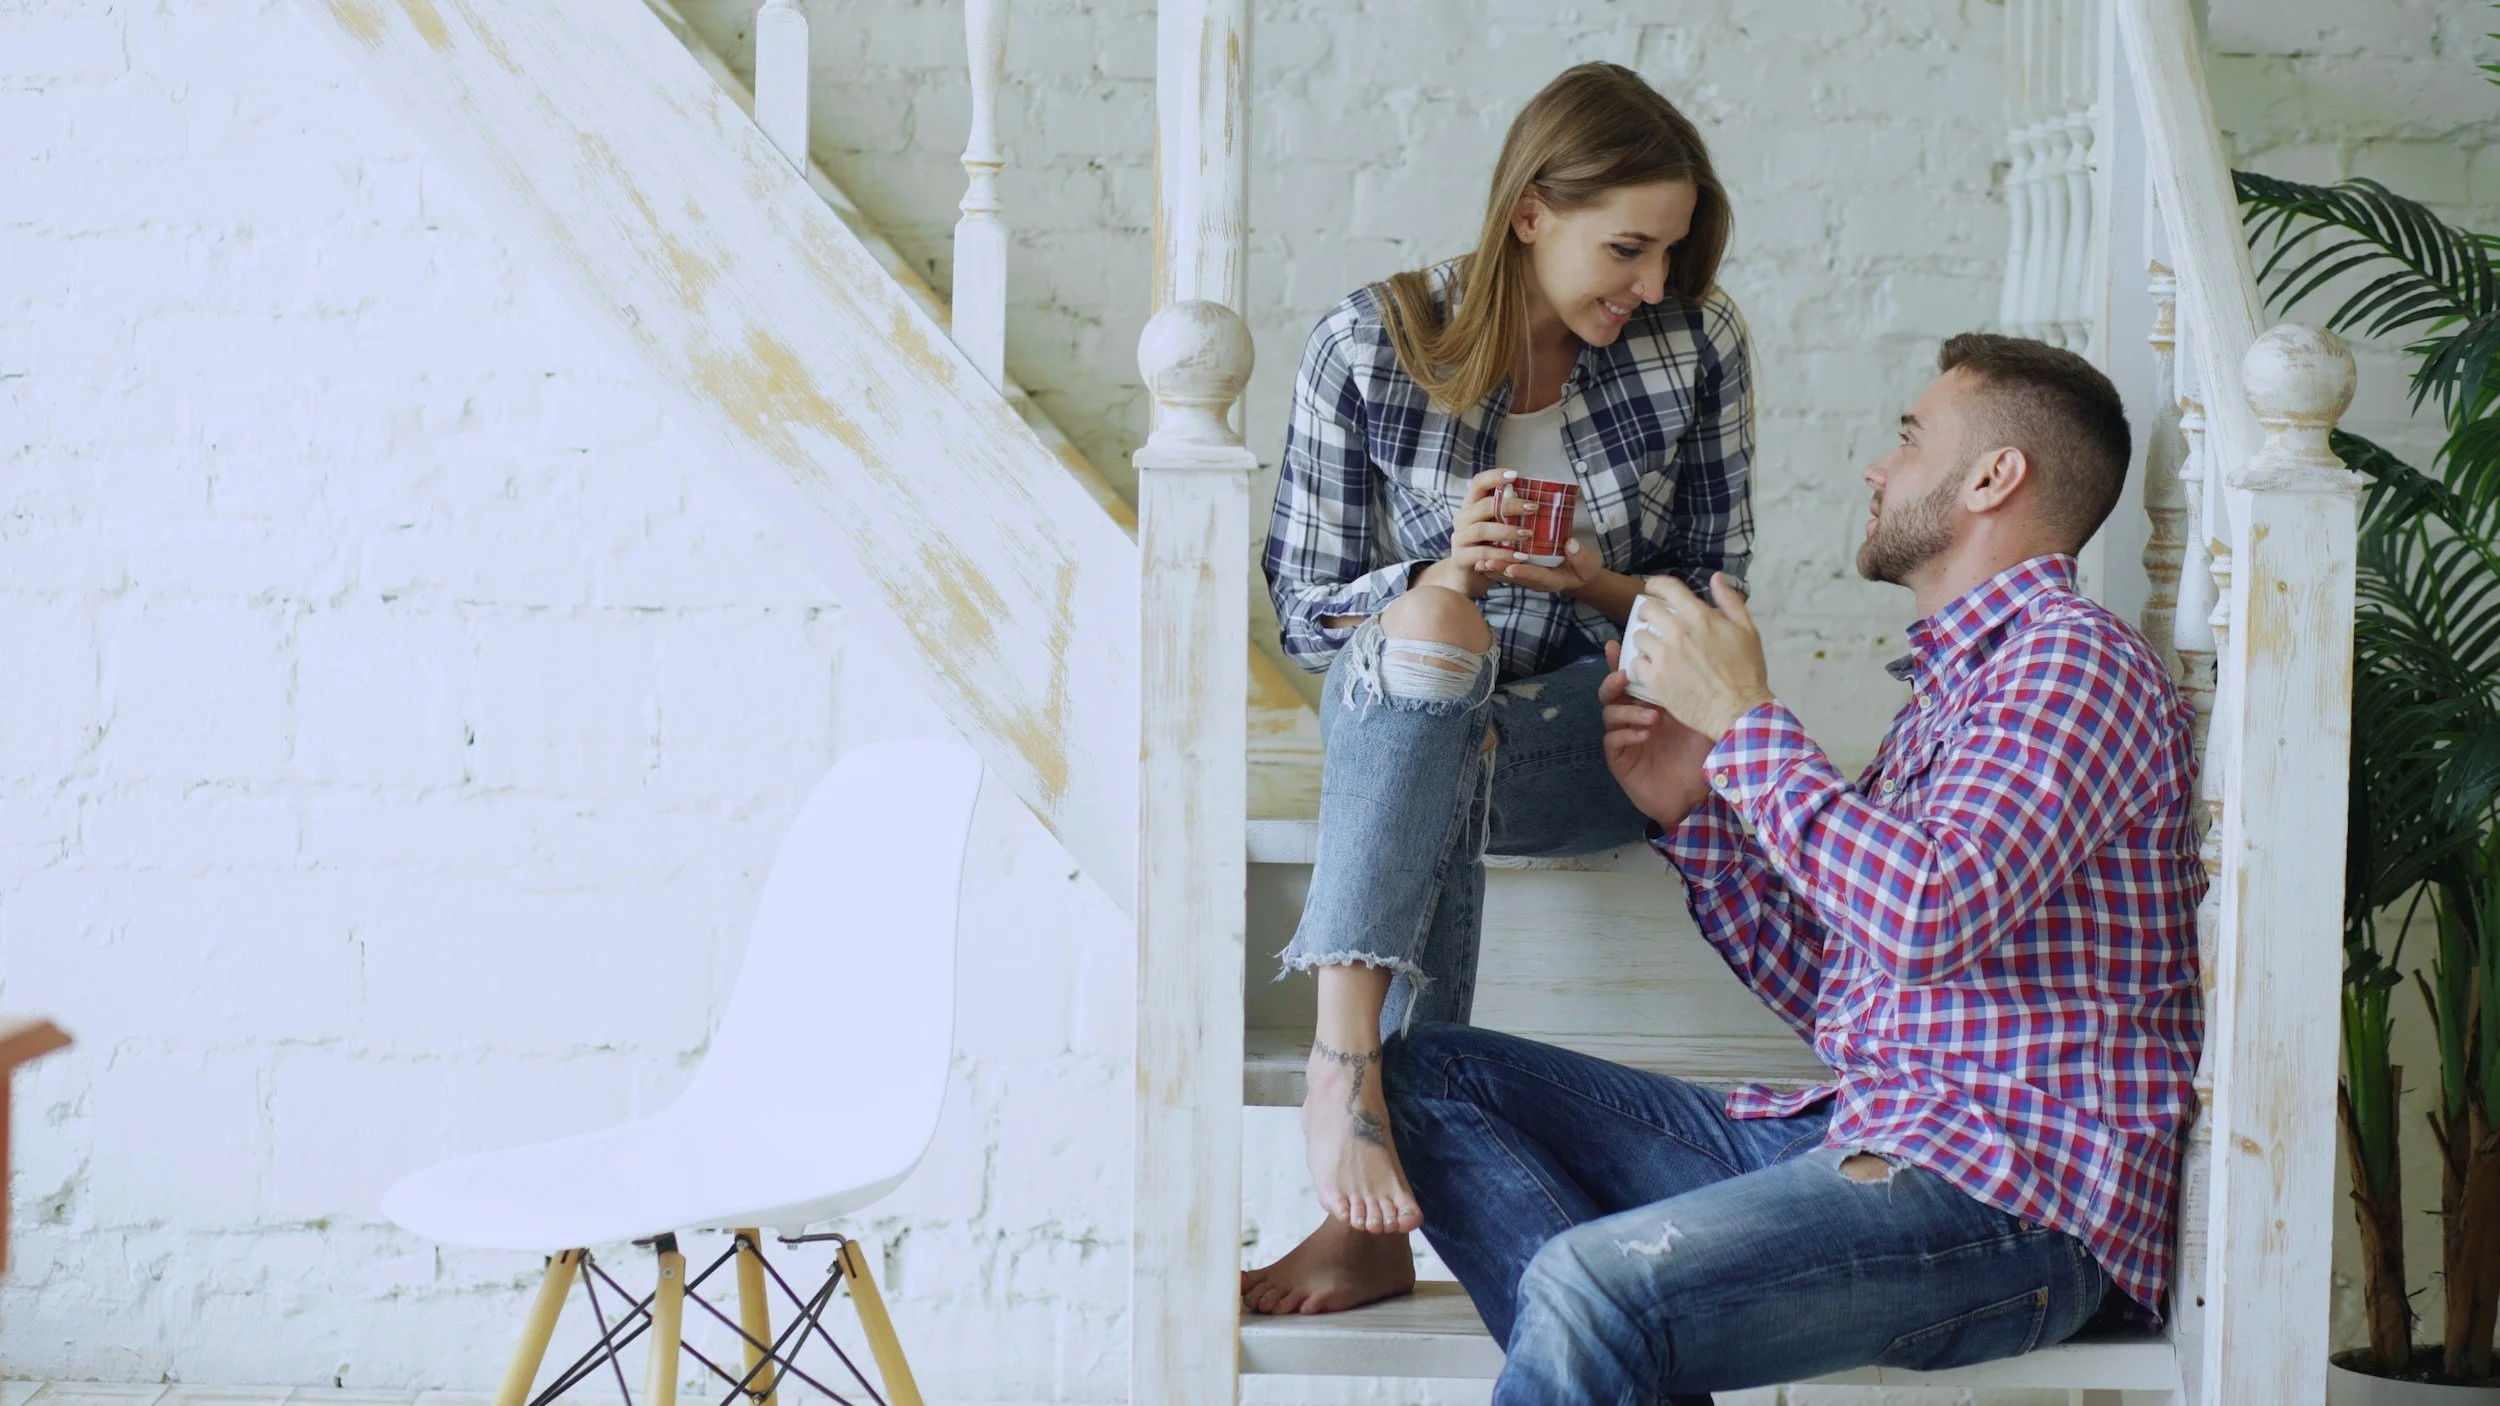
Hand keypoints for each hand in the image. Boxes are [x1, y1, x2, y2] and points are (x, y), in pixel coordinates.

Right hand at [1416, 469, 1597, 597]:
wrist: (1467, 576)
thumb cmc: (1486, 546)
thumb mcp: (1495, 526)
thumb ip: (1506, 512)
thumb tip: (1534, 499)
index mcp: (1470, 506)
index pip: (1478, 483)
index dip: (1494, 476)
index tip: (1515, 475)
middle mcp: (1462, 519)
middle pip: (1484, 506)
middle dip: (1510, 505)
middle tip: (1534, 508)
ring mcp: (1459, 538)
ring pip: (1482, 529)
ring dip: (1507, 530)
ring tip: (1528, 534)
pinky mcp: (1461, 558)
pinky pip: (1483, 554)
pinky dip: (1503, 555)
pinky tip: (1520, 557)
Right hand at [1600, 641, 1717, 827]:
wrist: (1696, 796)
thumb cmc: (1701, 754)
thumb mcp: (1702, 717)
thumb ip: (1694, 691)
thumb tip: (1700, 657)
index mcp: (1651, 702)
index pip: (1633, 677)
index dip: (1621, 660)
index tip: (1616, 644)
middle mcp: (1634, 716)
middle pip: (1611, 691)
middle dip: (1614, 681)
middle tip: (1626, 677)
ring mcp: (1625, 737)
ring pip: (1609, 713)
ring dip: (1628, 710)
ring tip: (1652, 717)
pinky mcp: (1620, 759)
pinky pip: (1612, 740)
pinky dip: (1626, 734)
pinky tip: (1644, 735)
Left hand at [1619, 573, 1774, 739]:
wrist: (1738, 710)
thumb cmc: (1747, 671)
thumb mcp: (1747, 630)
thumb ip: (1730, 601)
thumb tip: (1716, 578)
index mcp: (1699, 617)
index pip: (1668, 588)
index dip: (1656, 584)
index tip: (1652, 588)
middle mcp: (1677, 632)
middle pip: (1647, 610)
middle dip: (1648, 612)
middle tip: (1653, 621)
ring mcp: (1663, 656)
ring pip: (1638, 637)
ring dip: (1645, 640)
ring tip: (1654, 648)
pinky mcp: (1655, 679)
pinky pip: (1635, 664)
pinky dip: (1641, 665)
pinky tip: (1651, 669)